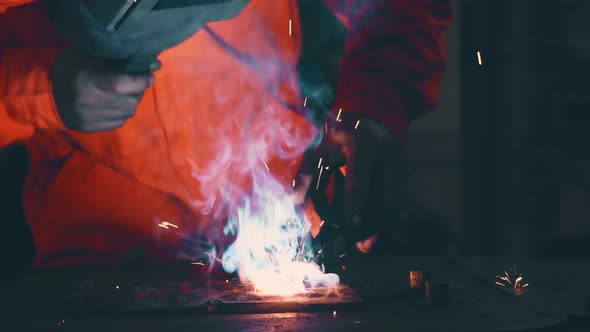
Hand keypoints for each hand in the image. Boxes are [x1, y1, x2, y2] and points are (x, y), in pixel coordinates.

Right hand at [51, 49, 154, 131]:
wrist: (47, 89)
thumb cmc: (74, 66)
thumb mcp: (94, 56)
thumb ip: (122, 60)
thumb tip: (156, 65)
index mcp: (87, 79)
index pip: (122, 84)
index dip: (140, 81)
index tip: (149, 77)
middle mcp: (87, 100)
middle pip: (129, 101)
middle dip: (137, 92)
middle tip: (136, 85)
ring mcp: (86, 116)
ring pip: (126, 113)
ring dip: (130, 103)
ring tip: (123, 94)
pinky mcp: (87, 128)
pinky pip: (118, 123)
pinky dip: (121, 114)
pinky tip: (114, 105)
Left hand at [297, 113, 405, 250]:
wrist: (369, 119)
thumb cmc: (339, 135)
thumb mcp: (320, 148)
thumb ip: (307, 175)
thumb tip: (293, 203)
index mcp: (363, 143)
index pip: (360, 177)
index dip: (355, 202)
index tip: (350, 224)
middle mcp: (387, 153)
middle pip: (383, 195)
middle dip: (369, 222)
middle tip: (354, 242)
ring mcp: (400, 163)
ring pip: (393, 202)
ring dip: (377, 224)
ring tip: (361, 242)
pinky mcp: (404, 174)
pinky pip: (396, 202)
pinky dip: (382, 218)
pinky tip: (370, 232)